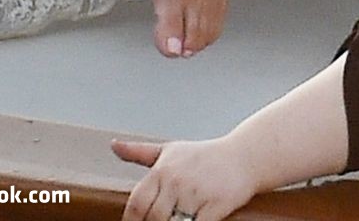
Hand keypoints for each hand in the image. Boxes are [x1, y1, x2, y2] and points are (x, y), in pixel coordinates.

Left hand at [112, 132, 257, 220]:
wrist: (244, 156)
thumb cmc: (205, 155)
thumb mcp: (170, 150)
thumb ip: (139, 152)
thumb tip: (114, 145)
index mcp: (162, 168)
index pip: (137, 204)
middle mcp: (177, 179)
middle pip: (154, 218)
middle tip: (166, 218)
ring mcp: (195, 193)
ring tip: (182, 216)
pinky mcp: (215, 205)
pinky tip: (195, 219)